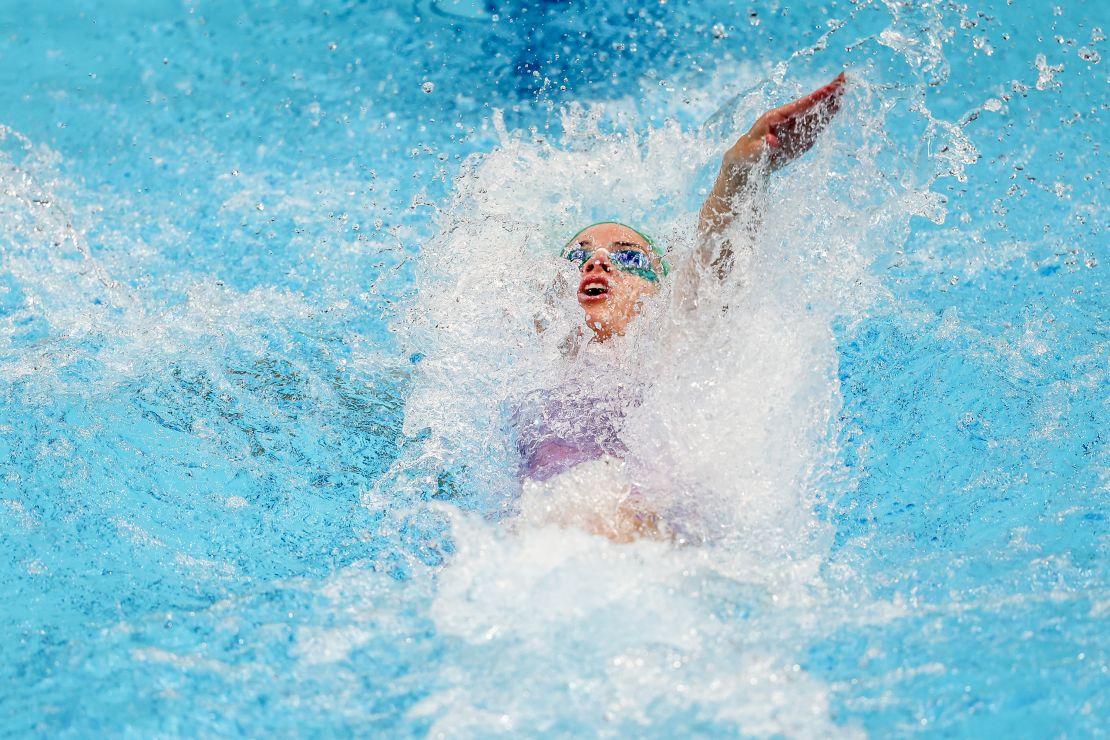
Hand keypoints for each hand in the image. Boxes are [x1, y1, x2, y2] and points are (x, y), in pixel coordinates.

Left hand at [727, 72, 845, 170]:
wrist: (748, 161)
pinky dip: (826, 116)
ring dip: (830, 102)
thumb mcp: (752, 152)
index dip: (814, 97)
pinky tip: (836, 107)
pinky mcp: (800, 136)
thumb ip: (763, 147)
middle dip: (826, 93)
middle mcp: (787, 119)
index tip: (829, 88)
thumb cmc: (747, 154)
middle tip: (843, 78)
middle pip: (810, 104)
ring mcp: (794, 127)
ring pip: (815, 113)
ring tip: (844, 89)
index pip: (799, 106)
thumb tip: (773, 143)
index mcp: (776, 117)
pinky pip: (815, 125)